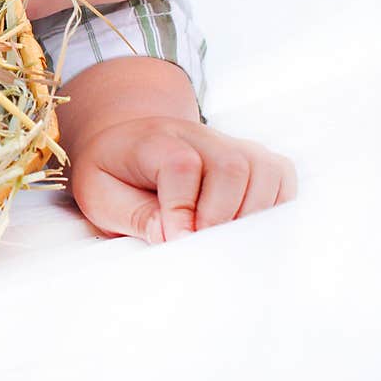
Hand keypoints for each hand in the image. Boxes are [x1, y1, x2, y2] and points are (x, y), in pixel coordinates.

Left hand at [68, 116, 296, 242]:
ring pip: (263, 170)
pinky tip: (245, 229)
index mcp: (153, 139)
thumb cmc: (113, 175)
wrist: (129, 145)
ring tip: (221, 241)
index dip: (181, 209)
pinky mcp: (252, 158)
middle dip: (219, 216)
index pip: (181, 165)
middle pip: (230, 165)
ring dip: (248, 216)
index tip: (173, 241)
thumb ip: (133, 215)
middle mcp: (197, 135)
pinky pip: (280, 177)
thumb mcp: (99, 195)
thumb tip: (172, 237)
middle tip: (200, 246)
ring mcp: (229, 143)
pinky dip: (272, 208)